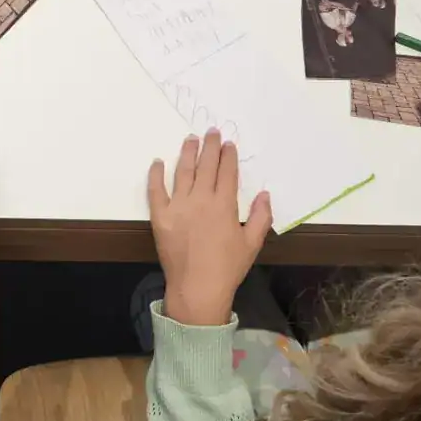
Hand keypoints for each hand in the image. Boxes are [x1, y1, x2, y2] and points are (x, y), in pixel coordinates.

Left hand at [147, 131, 271, 326]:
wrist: (198, 288)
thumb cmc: (228, 267)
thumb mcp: (252, 243)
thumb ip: (261, 216)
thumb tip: (264, 194)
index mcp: (224, 205)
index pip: (227, 173)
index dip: (228, 156)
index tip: (228, 144)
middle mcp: (201, 199)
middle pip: (206, 166)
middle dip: (210, 147)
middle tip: (211, 132)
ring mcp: (178, 206)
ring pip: (183, 172)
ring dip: (187, 153)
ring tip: (190, 139)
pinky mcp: (160, 216)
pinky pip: (155, 190)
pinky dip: (156, 174)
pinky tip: (158, 161)